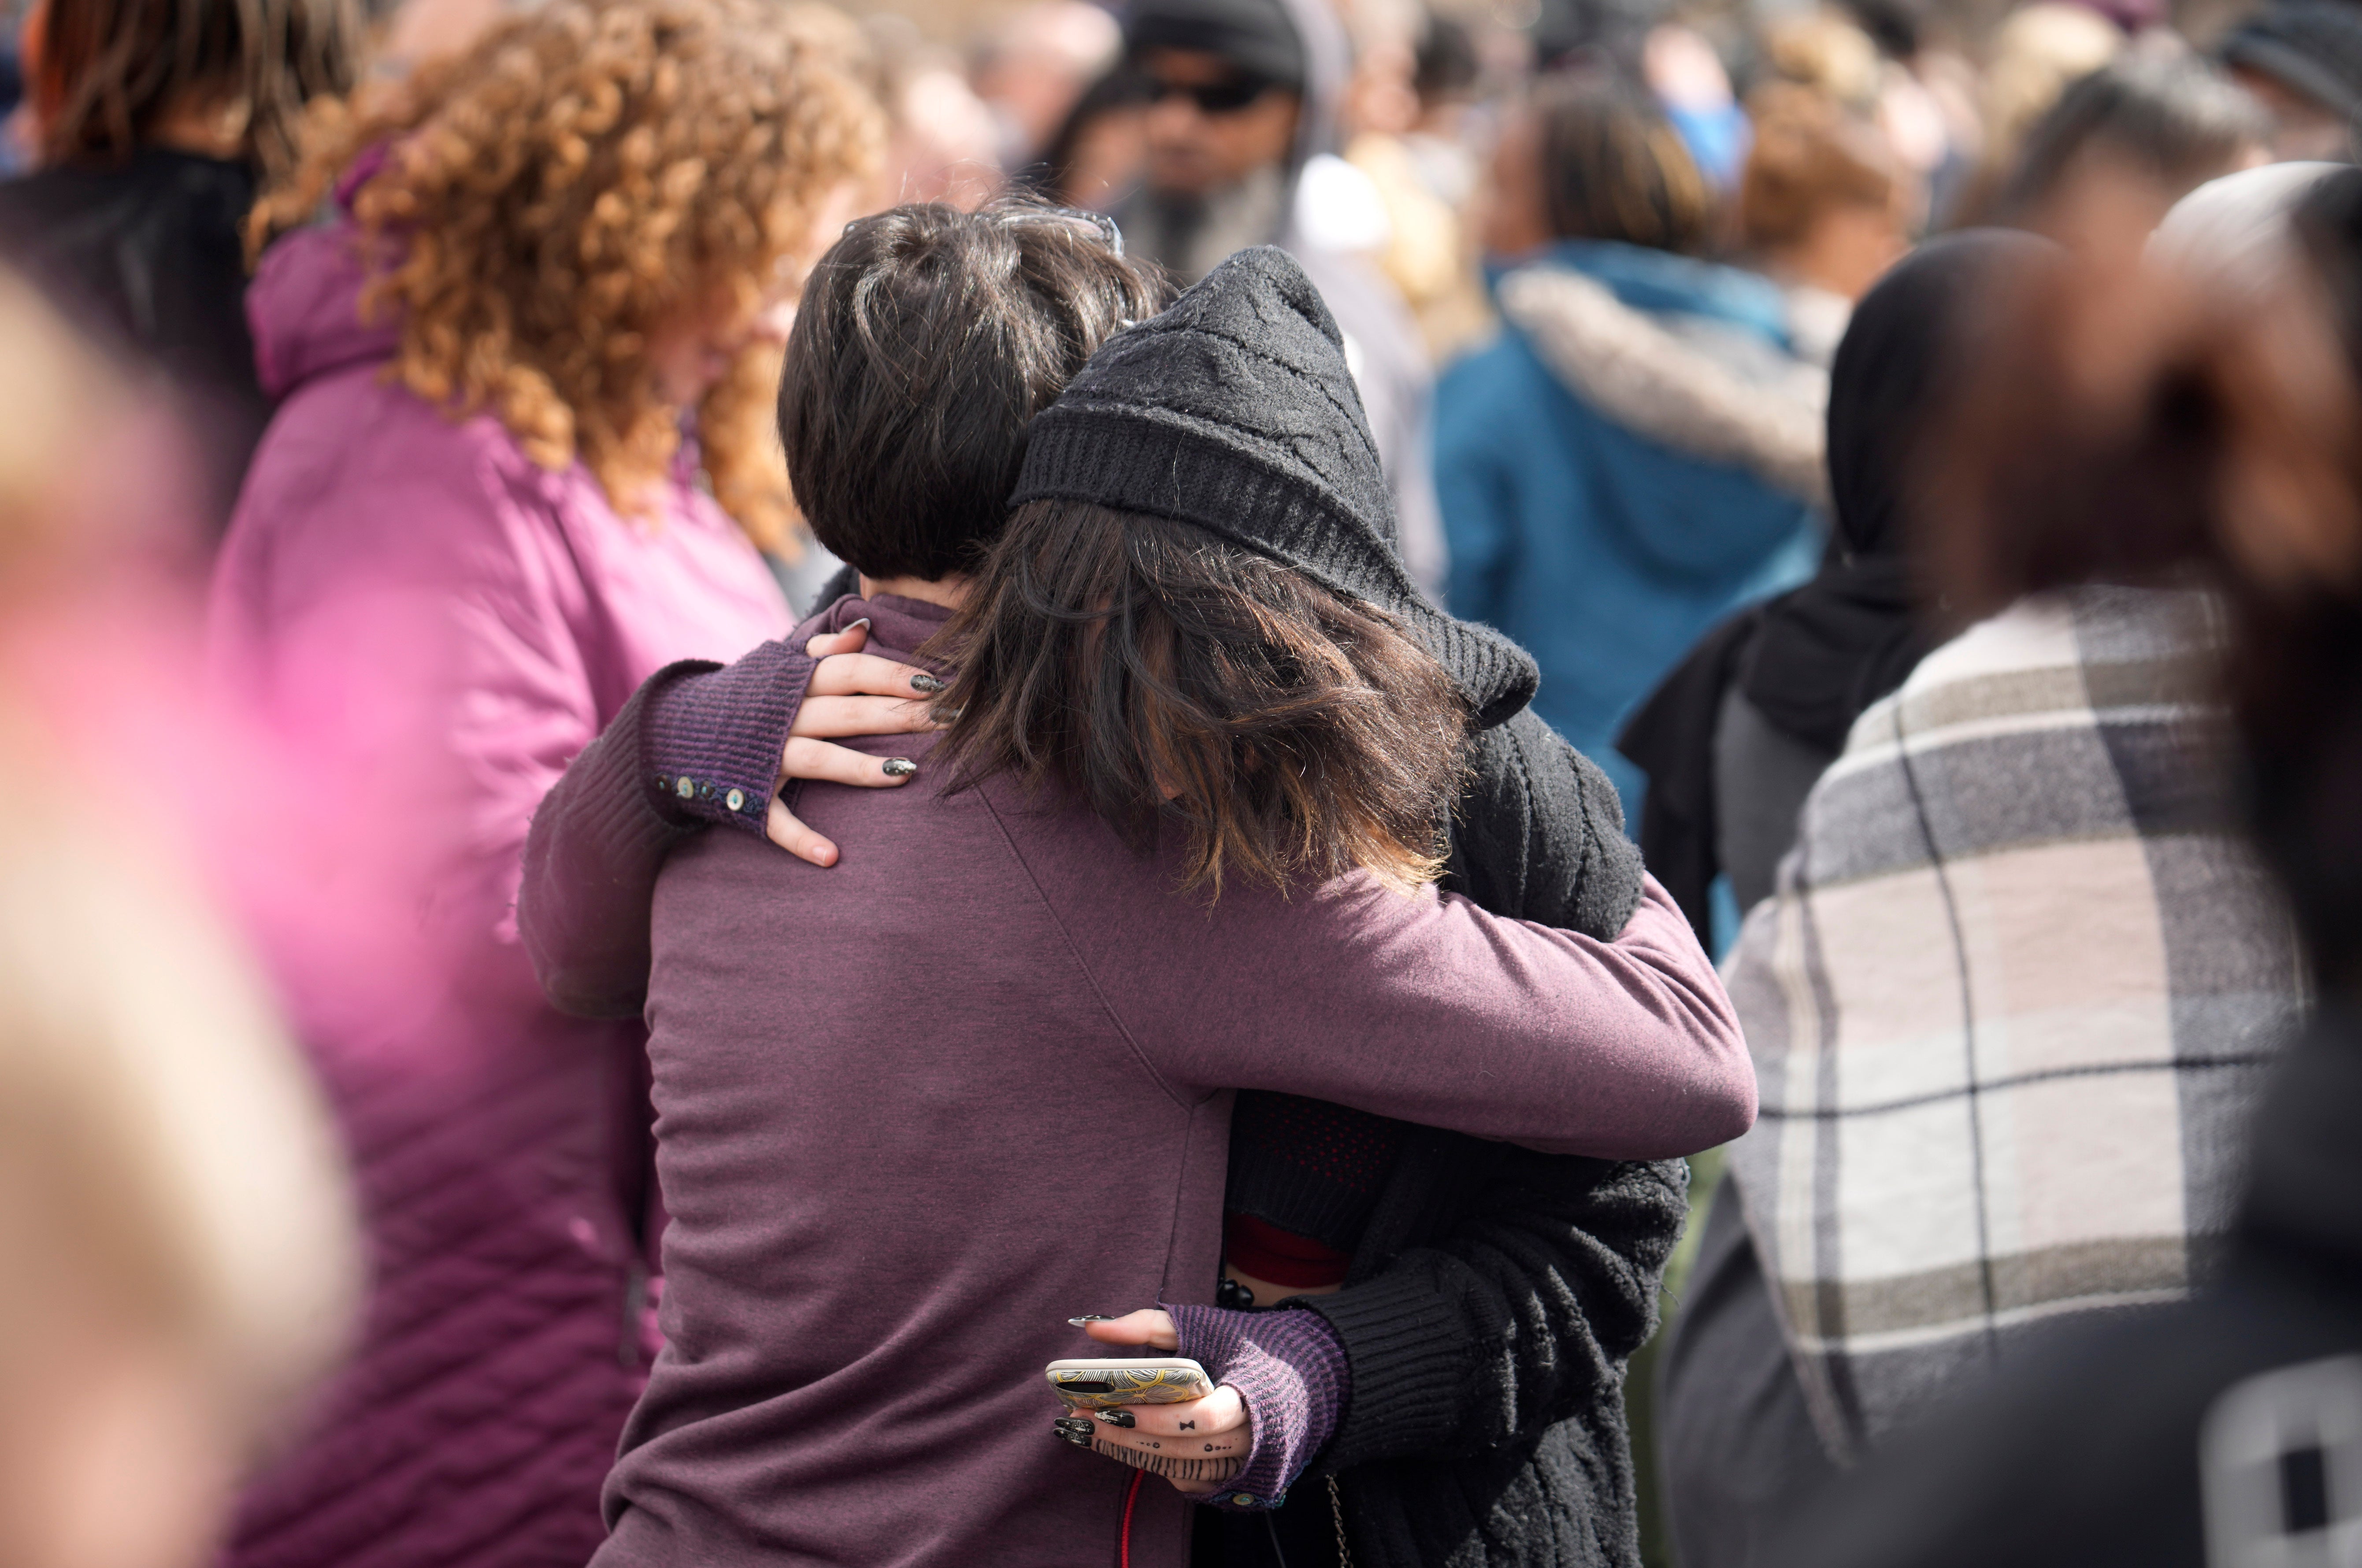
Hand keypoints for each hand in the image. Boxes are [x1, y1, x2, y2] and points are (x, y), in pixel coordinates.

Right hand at [767, 621, 943, 865]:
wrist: (672, 733)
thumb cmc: (745, 699)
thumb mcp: (775, 665)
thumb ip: (821, 648)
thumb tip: (865, 627)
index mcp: (793, 682)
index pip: (852, 671)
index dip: (895, 674)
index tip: (940, 682)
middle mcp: (783, 716)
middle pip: (849, 712)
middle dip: (901, 714)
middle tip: (952, 721)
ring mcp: (766, 756)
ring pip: (820, 760)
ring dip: (862, 768)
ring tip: (909, 773)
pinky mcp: (748, 795)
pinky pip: (775, 819)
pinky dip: (800, 838)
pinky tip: (832, 857)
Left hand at [1056, 1310, 1251, 1495]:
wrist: (1302, 1377)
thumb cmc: (1248, 1346)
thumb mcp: (1206, 1326)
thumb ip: (1151, 1325)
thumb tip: (1093, 1329)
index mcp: (1250, 1397)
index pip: (1202, 1419)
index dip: (1156, 1419)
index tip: (1111, 1407)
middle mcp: (1250, 1439)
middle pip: (1183, 1448)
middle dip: (1129, 1437)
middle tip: (1084, 1420)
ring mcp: (1243, 1464)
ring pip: (1181, 1469)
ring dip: (1134, 1453)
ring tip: (1092, 1432)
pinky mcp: (1233, 1479)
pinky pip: (1189, 1480)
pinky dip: (1157, 1465)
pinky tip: (1127, 1446)